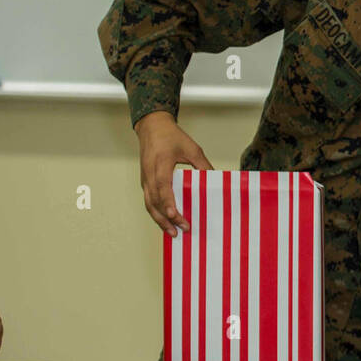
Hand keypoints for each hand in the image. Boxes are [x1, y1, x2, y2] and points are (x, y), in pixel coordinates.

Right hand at [135, 111, 212, 235]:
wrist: (152, 127)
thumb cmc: (171, 136)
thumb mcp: (192, 148)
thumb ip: (203, 165)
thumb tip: (216, 181)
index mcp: (160, 165)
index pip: (162, 188)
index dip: (168, 204)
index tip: (175, 216)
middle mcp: (149, 175)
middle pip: (154, 202)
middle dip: (166, 219)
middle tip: (181, 231)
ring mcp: (145, 180)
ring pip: (149, 205)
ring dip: (159, 220)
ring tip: (172, 233)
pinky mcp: (145, 182)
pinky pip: (149, 201)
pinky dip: (156, 213)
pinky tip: (166, 221)